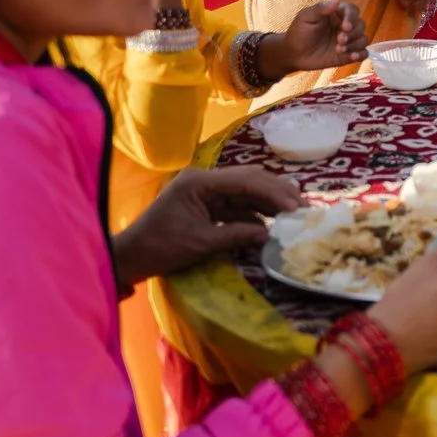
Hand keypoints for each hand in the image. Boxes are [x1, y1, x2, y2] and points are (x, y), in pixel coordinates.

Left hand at [112, 165, 303, 292]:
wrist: (132, 257)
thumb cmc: (160, 248)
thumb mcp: (201, 243)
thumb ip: (236, 235)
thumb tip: (269, 235)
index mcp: (200, 182)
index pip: (245, 181)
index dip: (274, 193)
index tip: (297, 206)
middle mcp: (205, 180)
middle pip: (249, 180)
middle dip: (277, 193)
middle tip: (303, 207)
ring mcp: (206, 191)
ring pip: (246, 191)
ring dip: (269, 202)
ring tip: (295, 213)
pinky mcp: (207, 204)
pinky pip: (238, 204)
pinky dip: (255, 213)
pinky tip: (273, 222)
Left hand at [261, 0, 366, 78]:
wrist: (293, 54)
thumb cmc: (299, 32)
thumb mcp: (306, 17)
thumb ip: (321, 8)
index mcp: (337, 14)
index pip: (352, 11)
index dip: (351, 18)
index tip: (345, 27)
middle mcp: (345, 26)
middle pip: (361, 25)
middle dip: (352, 34)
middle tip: (339, 40)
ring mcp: (348, 41)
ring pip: (364, 39)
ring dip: (355, 44)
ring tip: (340, 50)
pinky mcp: (348, 55)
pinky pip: (363, 53)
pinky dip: (361, 54)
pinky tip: (352, 56)